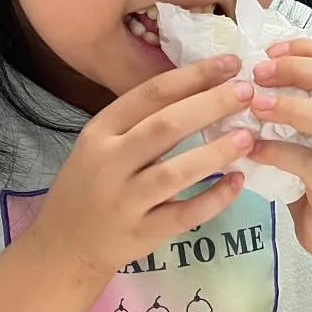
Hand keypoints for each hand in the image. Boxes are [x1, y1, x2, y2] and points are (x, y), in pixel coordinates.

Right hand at [26, 58, 254, 275]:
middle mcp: (110, 162)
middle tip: (248, 92)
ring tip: (248, 137)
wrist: (63, 248)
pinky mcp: (142, 233)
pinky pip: (185, 214)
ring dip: (215, 152)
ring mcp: (125, 200)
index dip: (194, 76)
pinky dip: (214, 198)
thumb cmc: (89, 187)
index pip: (151, 94)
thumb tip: (202, 88)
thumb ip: (140, 122)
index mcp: (100, 131)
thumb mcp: (101, 145)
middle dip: (211, 104)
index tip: (230, 63)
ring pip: (175, 172)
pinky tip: (237, 182)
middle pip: (165, 125)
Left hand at [247, 39, 311, 269]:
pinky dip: (276, 151)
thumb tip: (245, 80)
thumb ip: (293, 111)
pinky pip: (309, 162)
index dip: (305, 48)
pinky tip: (250, 148)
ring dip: (289, 107)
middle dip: (297, 68)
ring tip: (254, 104)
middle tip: (258, 72)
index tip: (269, 50)